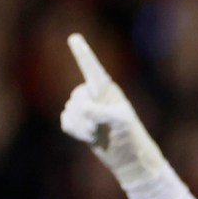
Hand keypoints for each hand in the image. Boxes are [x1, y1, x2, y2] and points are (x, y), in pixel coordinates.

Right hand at [61, 34, 172, 191]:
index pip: (92, 69)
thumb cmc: (131, 138)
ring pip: (69, 111)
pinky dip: (74, 131)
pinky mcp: (81, 122)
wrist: (131, 160)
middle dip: (86, 116)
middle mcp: (95, 95)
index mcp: (107, 90)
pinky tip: (88, 137)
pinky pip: (66, 121)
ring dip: (82, 126)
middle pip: (76, 98)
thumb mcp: (121, 122)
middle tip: (103, 127)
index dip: (83, 54)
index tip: (74, 38)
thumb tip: (82, 106)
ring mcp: (87, 109)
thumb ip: (101, 112)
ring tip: (98, 134)